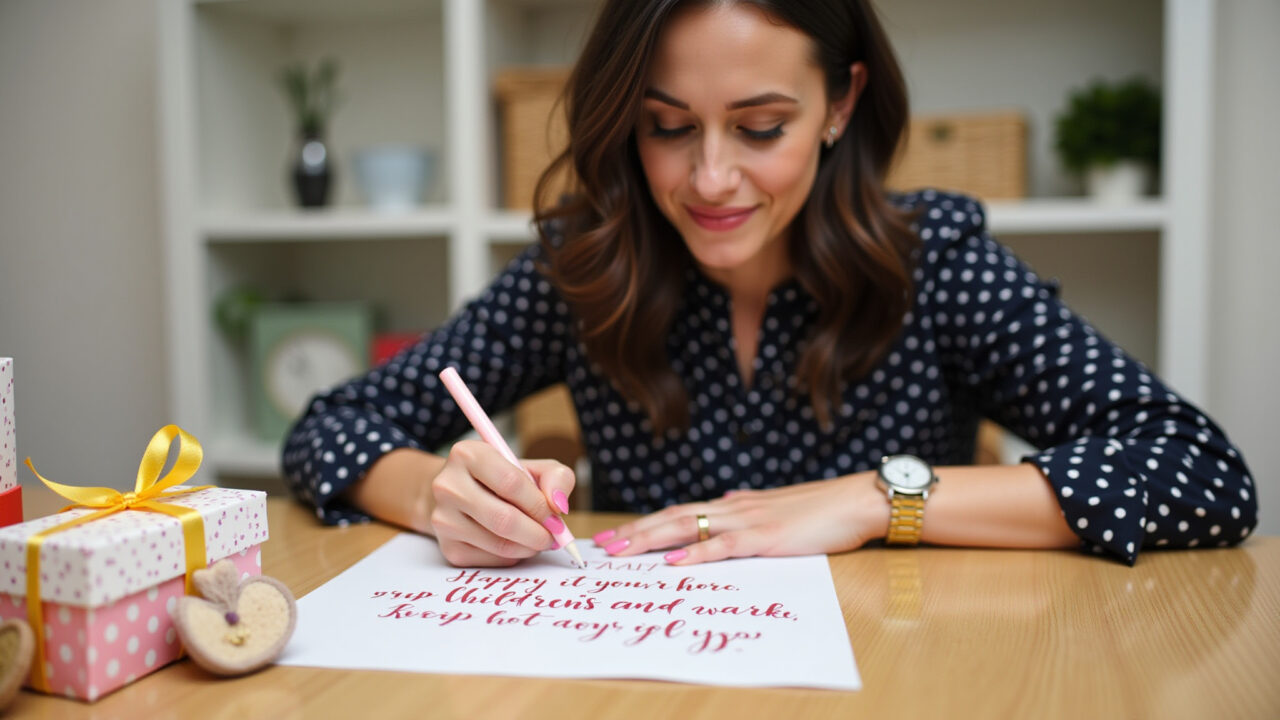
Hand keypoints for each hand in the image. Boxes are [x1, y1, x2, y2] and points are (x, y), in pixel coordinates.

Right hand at [428, 440, 575, 566]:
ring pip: (499, 544)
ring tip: (536, 539)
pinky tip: (514, 544)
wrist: (461, 496)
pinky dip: (512, 557)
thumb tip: (559, 506)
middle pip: (503, 519)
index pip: (511, 483)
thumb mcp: (533, 468)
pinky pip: (491, 560)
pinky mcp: (448, 548)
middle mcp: (448, 486)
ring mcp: (443, 519)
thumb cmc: (503, 480)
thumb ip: (556, 477)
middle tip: (553, 537)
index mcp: (468, 454)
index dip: (540, 504)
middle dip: (537, 533)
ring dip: (528, 547)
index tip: (555, 517)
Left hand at [594, 472, 888, 564]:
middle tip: (603, 546)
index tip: (616, 535)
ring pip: (689, 527)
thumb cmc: (820, 509)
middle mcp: (733, 507)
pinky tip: (674, 563)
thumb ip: (748, 508)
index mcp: (734, 503)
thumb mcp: (775, 507)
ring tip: (623, 551)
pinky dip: (696, 554)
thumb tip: (726, 506)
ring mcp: (748, 520)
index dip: (646, 523)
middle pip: (673, 517)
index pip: (679, 511)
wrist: (855, 500)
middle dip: (636, 531)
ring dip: (652, 539)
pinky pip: (724, 545)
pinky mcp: (766, 537)